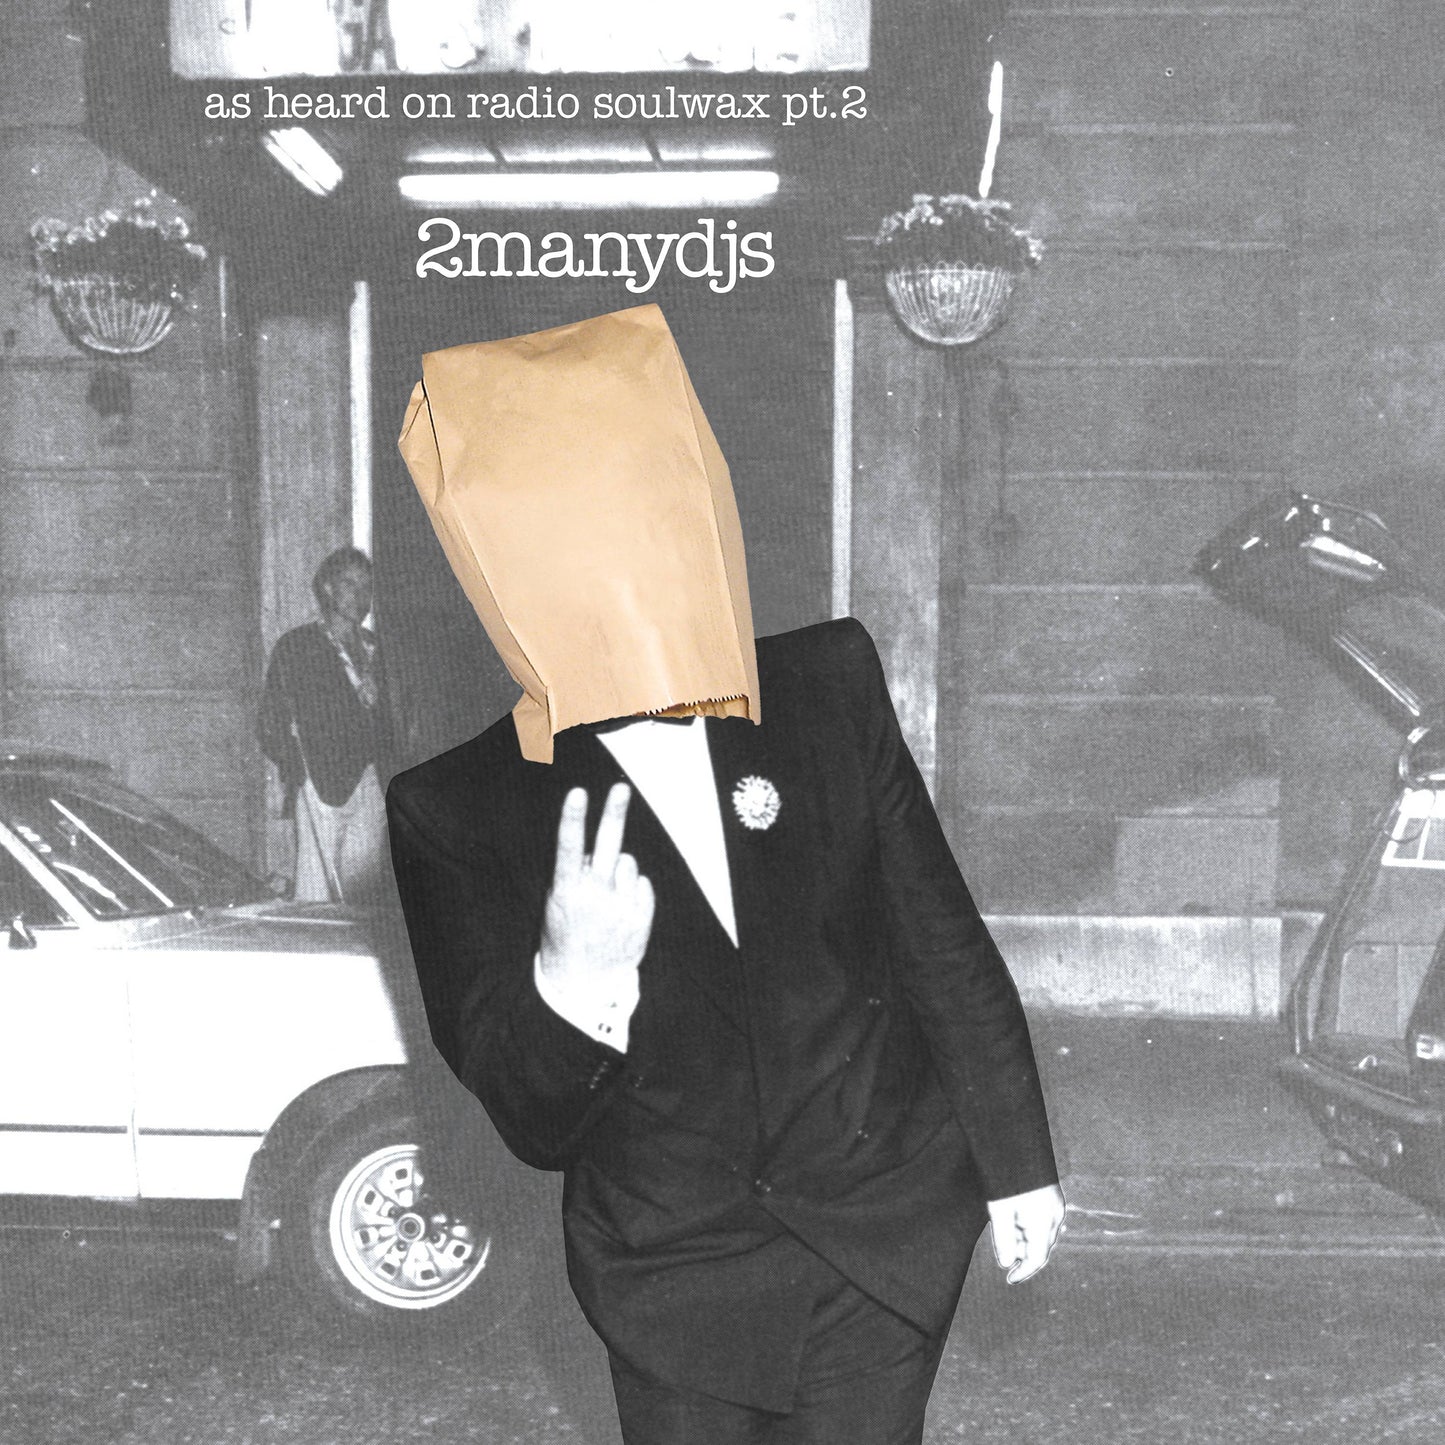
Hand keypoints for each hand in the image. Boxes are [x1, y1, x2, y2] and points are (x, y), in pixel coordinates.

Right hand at [538, 783, 654, 994]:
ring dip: (619, 870)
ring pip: (628, 863)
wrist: (584, 983)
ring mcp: (619, 907)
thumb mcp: (556, 904)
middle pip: (608, 845)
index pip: (569, 847)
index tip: (578, 793)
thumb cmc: (567, 933)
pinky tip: (621, 907)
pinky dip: (634, 889)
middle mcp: (594, 896)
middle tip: (621, 788)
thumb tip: (594, 851)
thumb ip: (574, 874)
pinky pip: (643, 884)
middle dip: (614, 813)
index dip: (573, 818)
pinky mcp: (640, 918)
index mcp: (566, 891)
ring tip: (608, 895)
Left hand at [987, 1183, 1065, 1283]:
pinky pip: (1043, 1220)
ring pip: (1042, 1233)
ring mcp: (1055, 1204)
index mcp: (1044, 1221)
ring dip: (1024, 1239)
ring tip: (1004, 1230)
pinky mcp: (1052, 1195)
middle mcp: (1055, 1215)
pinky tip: (1013, 1219)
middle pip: (1040, 1246)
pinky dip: (1028, 1226)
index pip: (1037, 1258)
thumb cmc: (1006, 1177)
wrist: (1016, 1142)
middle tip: (1002, 1251)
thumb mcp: (999, 1210)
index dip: (1023, 1272)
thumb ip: (1004, 1239)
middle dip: (1022, 1254)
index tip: (1009, 1279)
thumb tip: (1006, 1263)